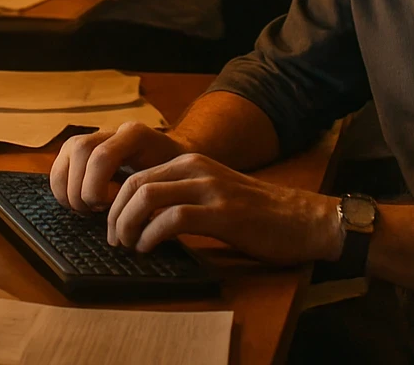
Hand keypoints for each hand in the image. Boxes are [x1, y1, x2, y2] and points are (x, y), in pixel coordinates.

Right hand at [50, 122, 191, 211]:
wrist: (177, 162)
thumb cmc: (174, 179)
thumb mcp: (169, 186)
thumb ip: (151, 196)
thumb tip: (131, 220)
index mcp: (136, 135)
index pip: (102, 156)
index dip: (95, 186)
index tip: (106, 207)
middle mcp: (115, 130)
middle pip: (80, 148)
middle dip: (80, 187)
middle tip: (94, 210)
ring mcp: (98, 136)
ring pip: (69, 150)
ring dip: (69, 186)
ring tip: (85, 208)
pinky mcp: (85, 148)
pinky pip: (63, 159)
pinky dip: (62, 185)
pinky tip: (77, 203)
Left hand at [107, 152, 342, 264]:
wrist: (301, 220)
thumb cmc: (256, 215)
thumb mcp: (212, 195)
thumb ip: (180, 197)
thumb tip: (138, 218)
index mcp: (190, 163)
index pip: (136, 175)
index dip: (115, 202)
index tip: (111, 227)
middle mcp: (196, 169)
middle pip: (135, 184)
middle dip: (115, 214)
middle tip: (114, 240)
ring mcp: (209, 189)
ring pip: (147, 197)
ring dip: (127, 224)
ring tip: (128, 246)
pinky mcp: (222, 213)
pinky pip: (172, 219)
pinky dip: (151, 236)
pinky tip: (149, 249)